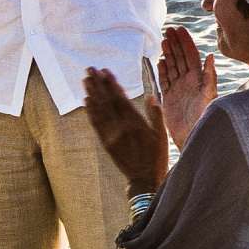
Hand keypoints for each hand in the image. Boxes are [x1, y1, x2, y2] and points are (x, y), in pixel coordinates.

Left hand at [82, 67, 167, 194]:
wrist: (144, 179)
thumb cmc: (156, 157)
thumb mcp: (161, 135)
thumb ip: (156, 115)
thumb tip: (151, 96)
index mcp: (136, 123)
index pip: (121, 98)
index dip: (112, 84)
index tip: (105, 71)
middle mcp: (122, 127)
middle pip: (107, 101)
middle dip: (99, 83)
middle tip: (91, 69)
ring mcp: (112, 135)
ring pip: (99, 110)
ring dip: (92, 93)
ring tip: (86, 79)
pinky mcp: (105, 142)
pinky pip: (96, 124)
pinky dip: (90, 111)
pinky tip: (86, 100)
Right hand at [157, 24, 216, 148]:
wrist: (193, 136)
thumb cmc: (204, 118)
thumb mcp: (209, 96)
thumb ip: (209, 77)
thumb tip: (210, 56)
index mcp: (198, 79)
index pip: (191, 55)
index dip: (185, 42)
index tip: (179, 29)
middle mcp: (188, 82)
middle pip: (180, 58)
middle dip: (175, 43)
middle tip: (168, 30)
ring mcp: (178, 89)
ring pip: (172, 66)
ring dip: (168, 53)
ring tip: (163, 41)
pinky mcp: (169, 98)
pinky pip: (164, 80)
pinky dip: (162, 70)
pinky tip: (160, 61)